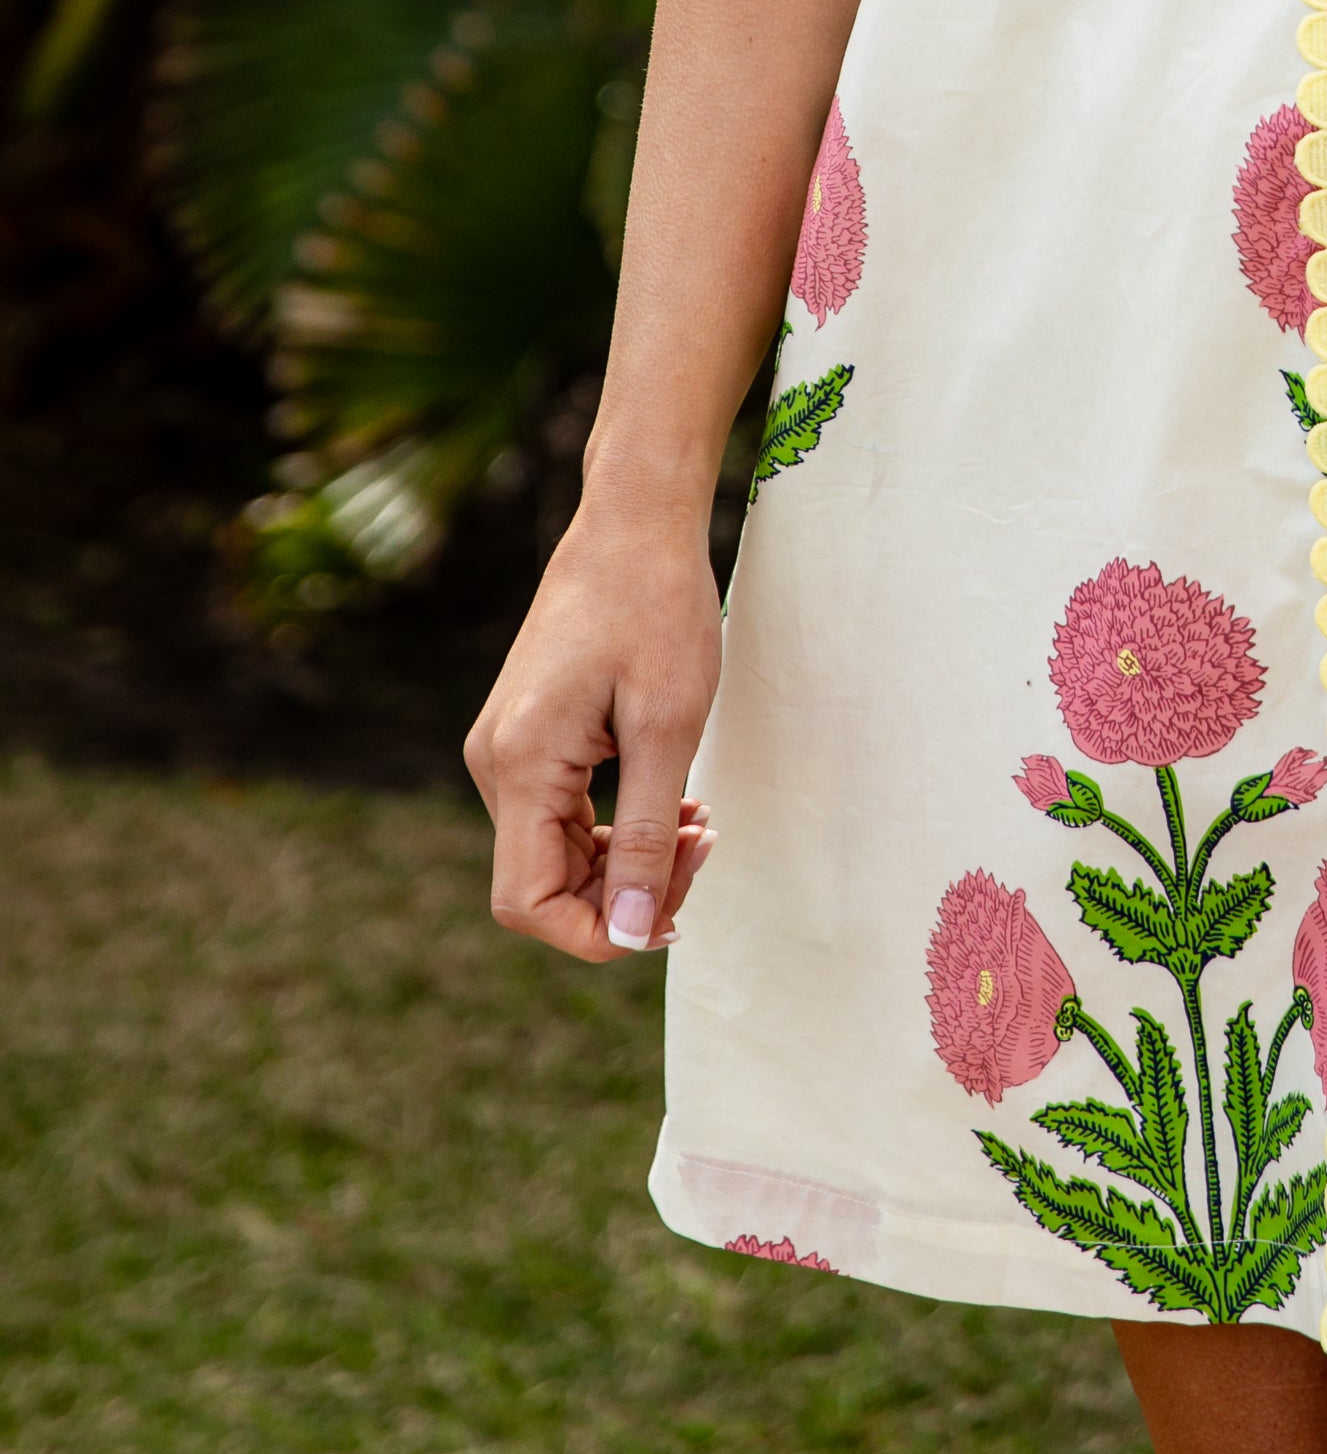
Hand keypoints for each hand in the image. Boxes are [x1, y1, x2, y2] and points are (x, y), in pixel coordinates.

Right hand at [466, 502, 725, 962]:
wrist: (634, 520)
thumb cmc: (658, 606)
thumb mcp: (667, 726)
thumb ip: (645, 835)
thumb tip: (627, 933)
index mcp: (519, 762)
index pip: (526, 902)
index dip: (595, 931)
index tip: (671, 914)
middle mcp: (494, 761)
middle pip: (543, 883)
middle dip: (624, 891)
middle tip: (704, 847)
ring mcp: (506, 747)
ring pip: (555, 852)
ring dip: (627, 858)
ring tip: (699, 824)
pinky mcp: (528, 735)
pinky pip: (561, 813)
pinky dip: (617, 824)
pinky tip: (674, 803)